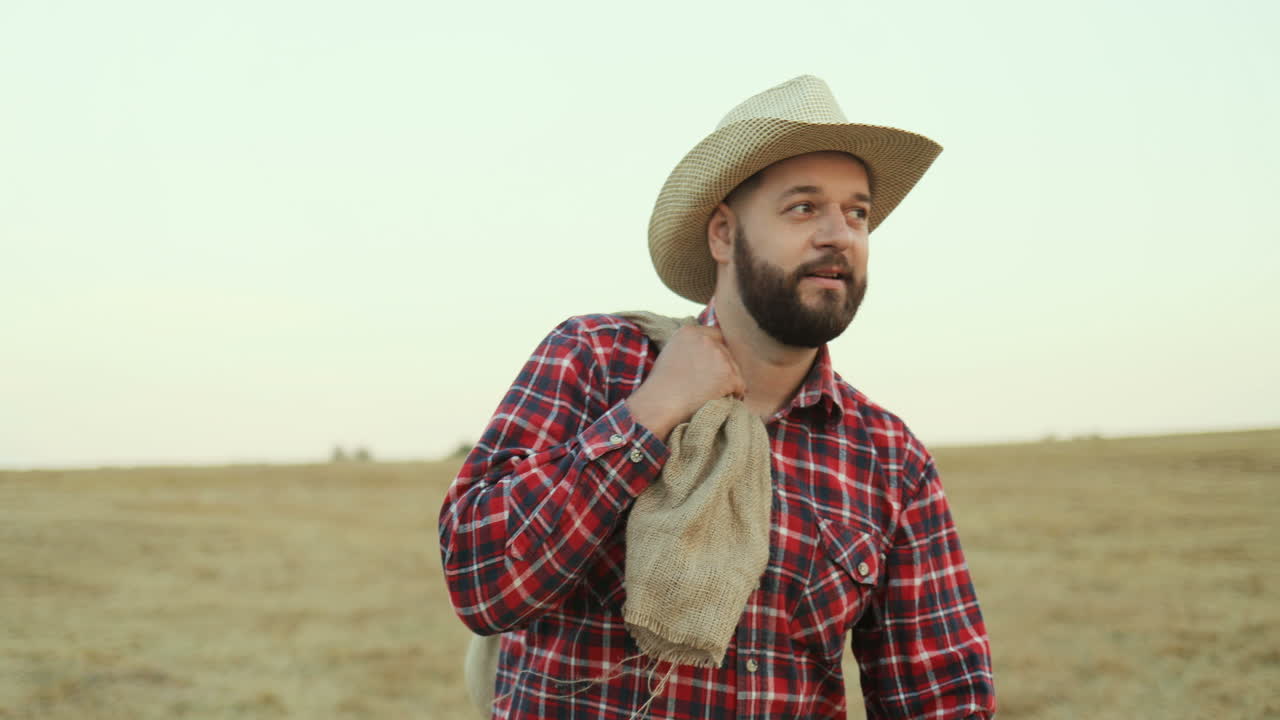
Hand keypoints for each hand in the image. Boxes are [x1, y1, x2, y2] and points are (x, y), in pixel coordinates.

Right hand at [626, 326, 744, 441]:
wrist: (658, 405)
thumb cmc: (661, 386)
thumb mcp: (672, 353)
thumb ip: (692, 346)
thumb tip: (711, 352)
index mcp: (690, 332)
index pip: (716, 336)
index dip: (716, 353)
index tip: (711, 367)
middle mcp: (706, 340)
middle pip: (727, 353)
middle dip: (723, 368)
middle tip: (710, 385)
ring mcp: (719, 356)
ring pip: (735, 369)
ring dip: (728, 382)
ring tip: (711, 394)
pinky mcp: (728, 375)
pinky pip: (740, 386)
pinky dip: (734, 395)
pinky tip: (719, 400)